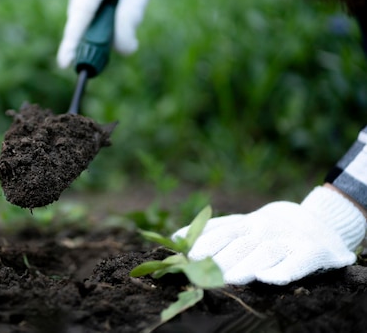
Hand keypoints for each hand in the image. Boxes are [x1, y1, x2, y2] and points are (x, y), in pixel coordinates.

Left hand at [173, 186, 366, 284]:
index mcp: (249, 223)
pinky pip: (298, 262)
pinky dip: (282, 270)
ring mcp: (290, 240)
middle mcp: (267, 230)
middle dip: (221, 259)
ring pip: (265, 253)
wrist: (323, 221)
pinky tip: (265, 278)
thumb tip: (176, 237)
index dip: (206, 242)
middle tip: (203, 272)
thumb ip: (214, 230)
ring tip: (229, 278)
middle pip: (241, 244)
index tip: (188, 255)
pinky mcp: (314, 251)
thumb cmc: (274, 227)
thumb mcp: (245, 224)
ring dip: (246, 265)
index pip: (224, 231)